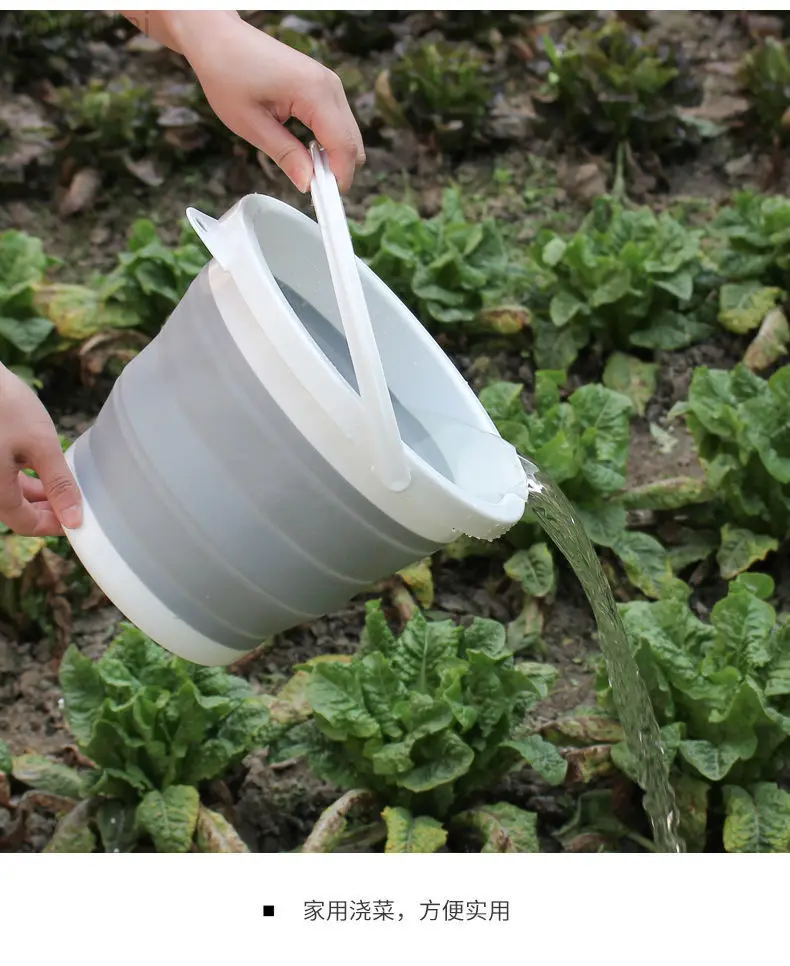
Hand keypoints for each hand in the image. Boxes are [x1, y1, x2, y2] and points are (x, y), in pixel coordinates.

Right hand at [0, 365, 82, 536]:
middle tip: (77, 501)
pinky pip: (2, 477)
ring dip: (37, 493)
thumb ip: (59, 484)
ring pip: (10, 493)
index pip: (25, 524)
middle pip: (16, 510)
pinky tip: (43, 467)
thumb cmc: (3, 404)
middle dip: (47, 509)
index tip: (80, 519)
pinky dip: (23, 477)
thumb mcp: (40, 445)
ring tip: (66, 483)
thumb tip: (74, 520)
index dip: (54, 525)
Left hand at [122, 11, 364, 192]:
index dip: (338, 180)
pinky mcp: (323, 87)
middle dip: (338, 172)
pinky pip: (339, 125)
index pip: (343, 147)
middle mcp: (329, 85)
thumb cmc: (227, 72)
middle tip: (311, 190)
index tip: (325, 205)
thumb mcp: (251, 124)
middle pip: (354, 144)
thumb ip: (284, 154)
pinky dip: (328, 144)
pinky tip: (306, 152)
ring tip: (304, 169)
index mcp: (313, 92)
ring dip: (333, 159)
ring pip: (349, 136)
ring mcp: (329, 84)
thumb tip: (307, 183)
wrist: (218, 37)